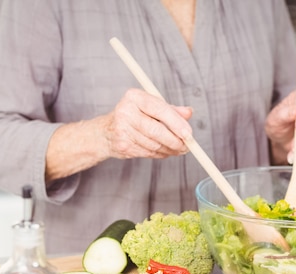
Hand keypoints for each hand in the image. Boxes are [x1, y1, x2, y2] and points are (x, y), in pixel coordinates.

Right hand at [45, 89, 191, 181]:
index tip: (189, 134)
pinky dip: (161, 154)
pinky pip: (148, 152)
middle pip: (157, 130)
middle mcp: (126, 111)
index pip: (160, 110)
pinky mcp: (123, 145)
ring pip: (154, 144)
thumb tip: (188, 113)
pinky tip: (166, 151)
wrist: (106, 132)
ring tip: (179, 149)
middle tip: (187, 146)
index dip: (177, 123)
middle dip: (175, 141)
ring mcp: (122, 130)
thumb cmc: (133, 116)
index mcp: (134, 97)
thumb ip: (170, 110)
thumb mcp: (150, 107)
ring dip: (170, 149)